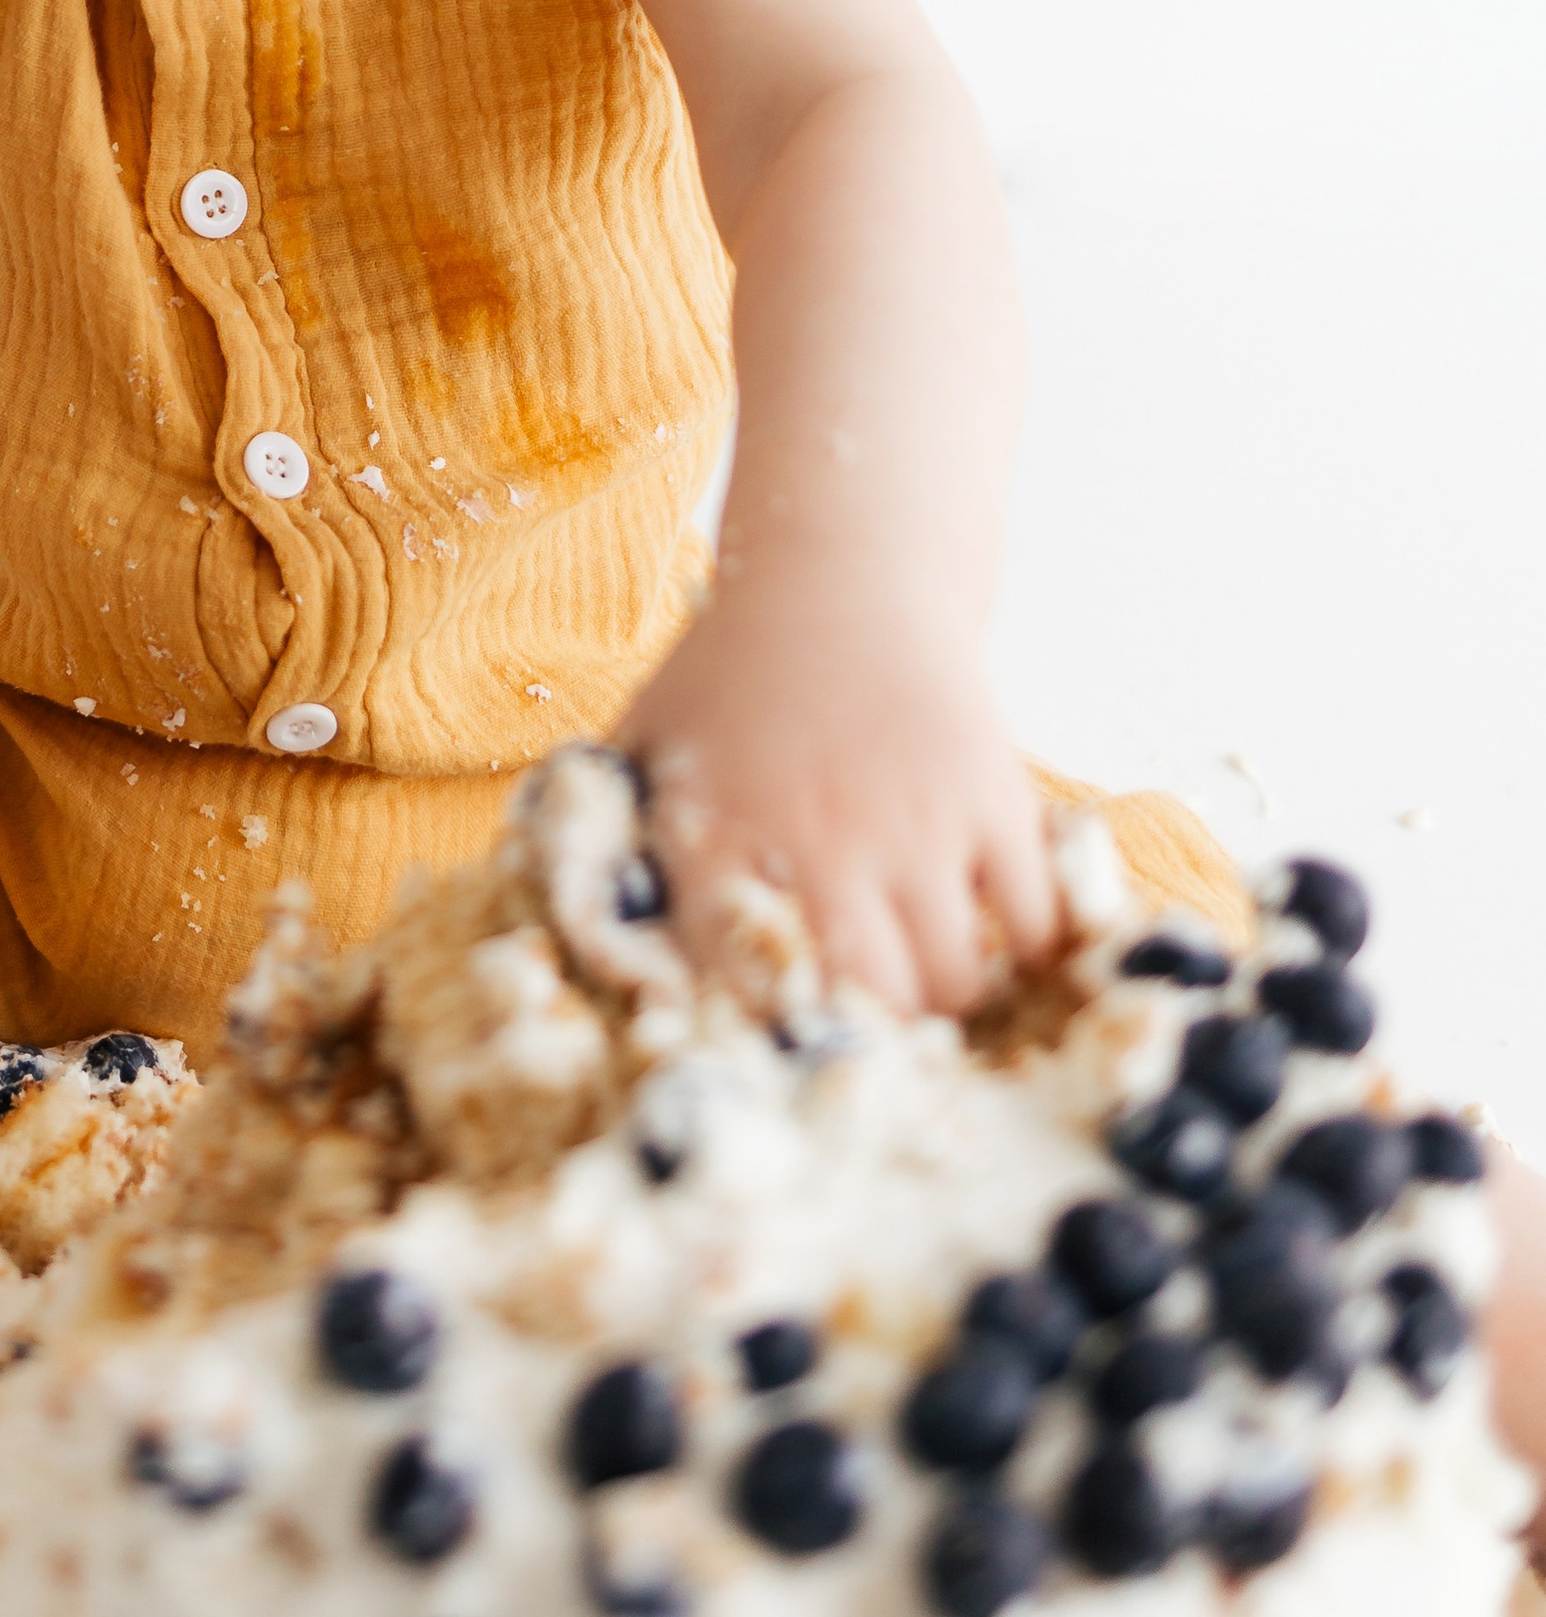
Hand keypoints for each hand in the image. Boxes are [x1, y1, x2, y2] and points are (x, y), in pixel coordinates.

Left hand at [624, 572, 1059, 1015]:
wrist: (838, 573)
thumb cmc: (732, 668)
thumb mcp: (644, 741)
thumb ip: (605, 837)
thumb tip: (586, 937)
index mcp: (716, 841)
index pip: (741, 997)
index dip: (771, 1039)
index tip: (787, 1043)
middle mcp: (814, 841)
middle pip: (863, 1010)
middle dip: (872, 1034)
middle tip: (873, 1022)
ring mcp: (912, 822)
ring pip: (952, 983)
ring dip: (945, 995)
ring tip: (929, 971)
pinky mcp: (992, 796)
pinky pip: (1030, 924)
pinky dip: (1022, 944)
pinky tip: (992, 924)